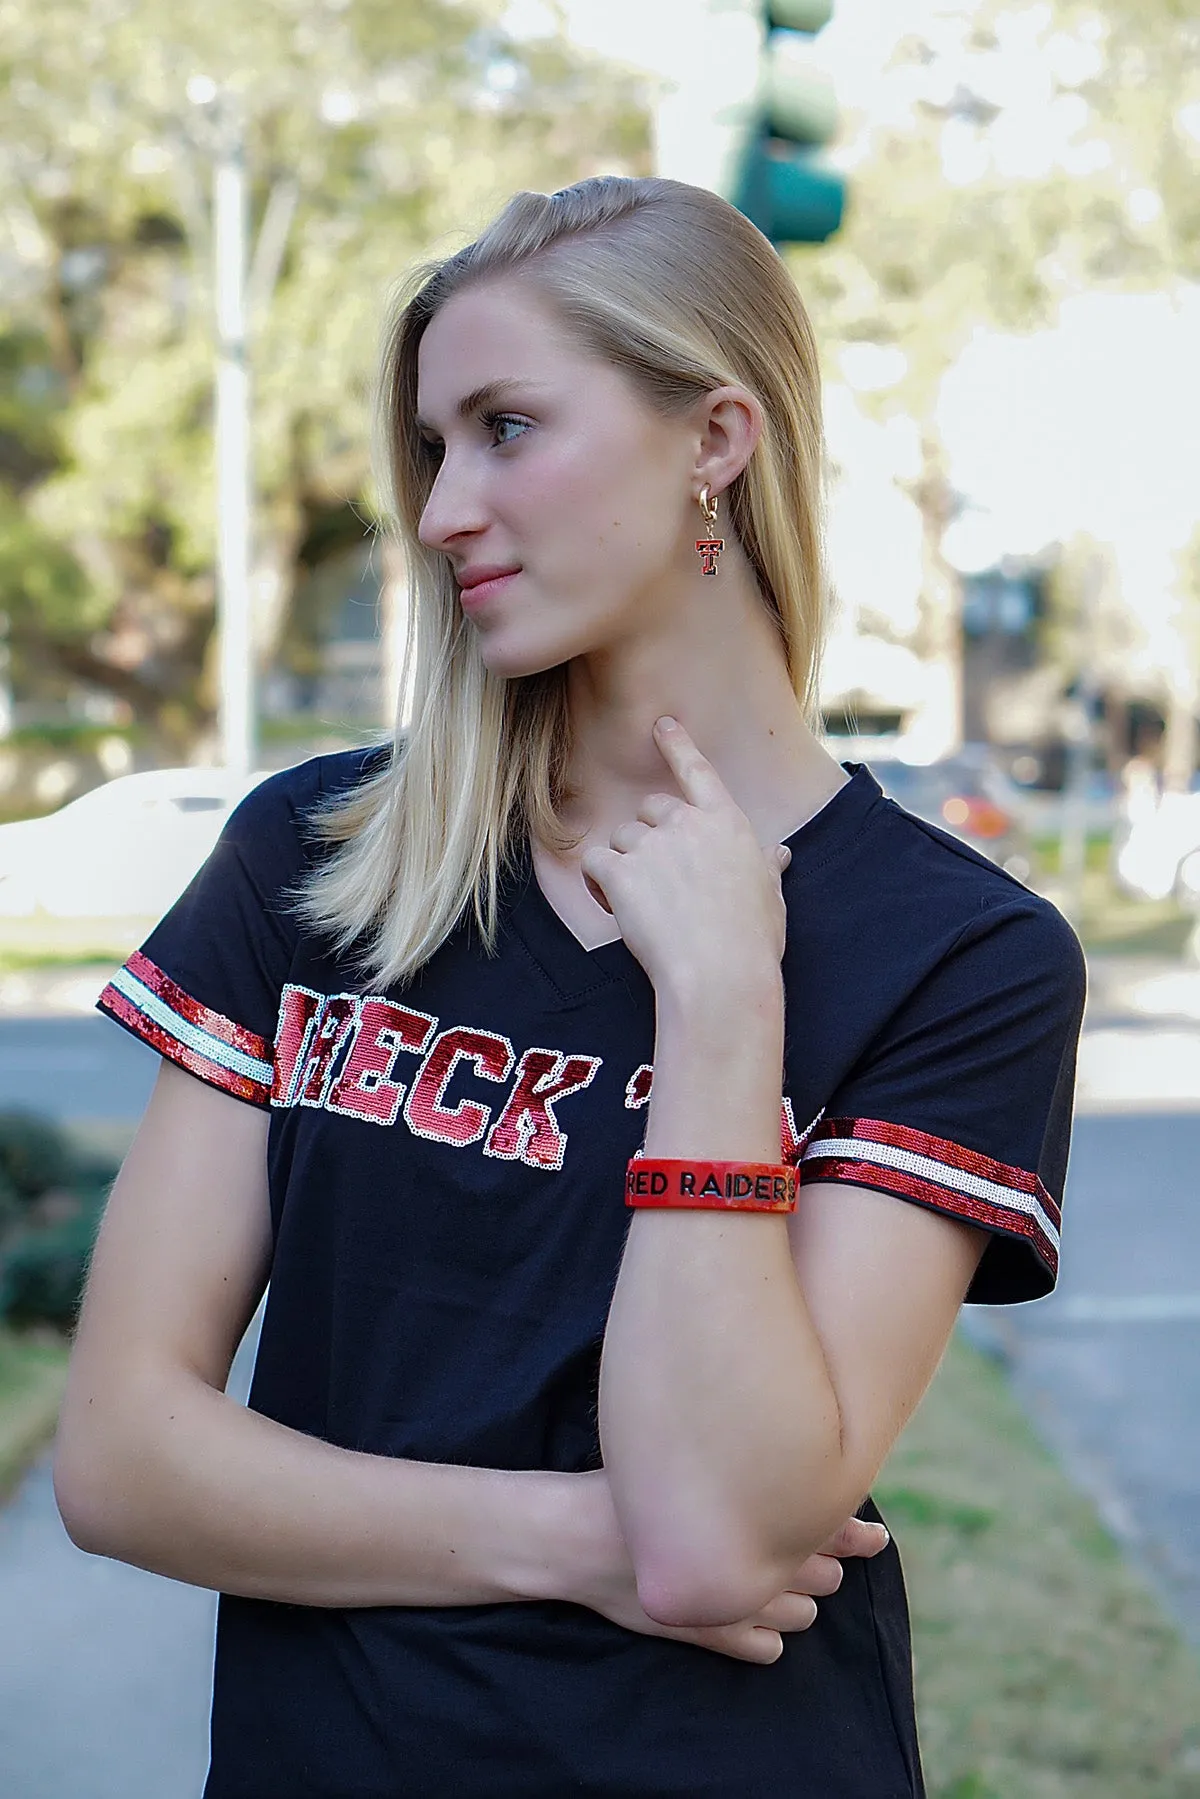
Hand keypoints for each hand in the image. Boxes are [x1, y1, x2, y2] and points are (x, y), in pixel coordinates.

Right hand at [561, 1473, 887, 1665]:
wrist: (575, 1535)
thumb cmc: (625, 1487)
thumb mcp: (684, 1457)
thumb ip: (741, 1463)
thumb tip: (787, 1461)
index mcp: (749, 1511)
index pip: (826, 1525)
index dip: (856, 1533)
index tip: (874, 1536)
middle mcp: (750, 1560)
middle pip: (822, 1573)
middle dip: (819, 1562)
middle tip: (806, 1548)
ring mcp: (732, 1603)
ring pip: (800, 1614)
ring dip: (796, 1600)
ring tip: (774, 1581)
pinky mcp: (710, 1633)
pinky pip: (765, 1650)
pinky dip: (766, 1638)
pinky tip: (752, 1620)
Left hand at [578, 718, 789, 999]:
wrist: (721, 974)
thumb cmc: (752, 941)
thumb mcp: (770, 896)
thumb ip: (766, 867)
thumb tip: (778, 854)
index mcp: (728, 824)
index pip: (698, 771)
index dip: (678, 745)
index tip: (662, 725)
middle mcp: (687, 824)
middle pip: (650, 810)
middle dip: (648, 838)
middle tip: (661, 882)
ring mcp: (652, 845)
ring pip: (621, 839)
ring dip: (625, 865)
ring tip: (644, 907)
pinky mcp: (621, 872)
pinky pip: (595, 865)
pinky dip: (598, 884)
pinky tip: (615, 908)